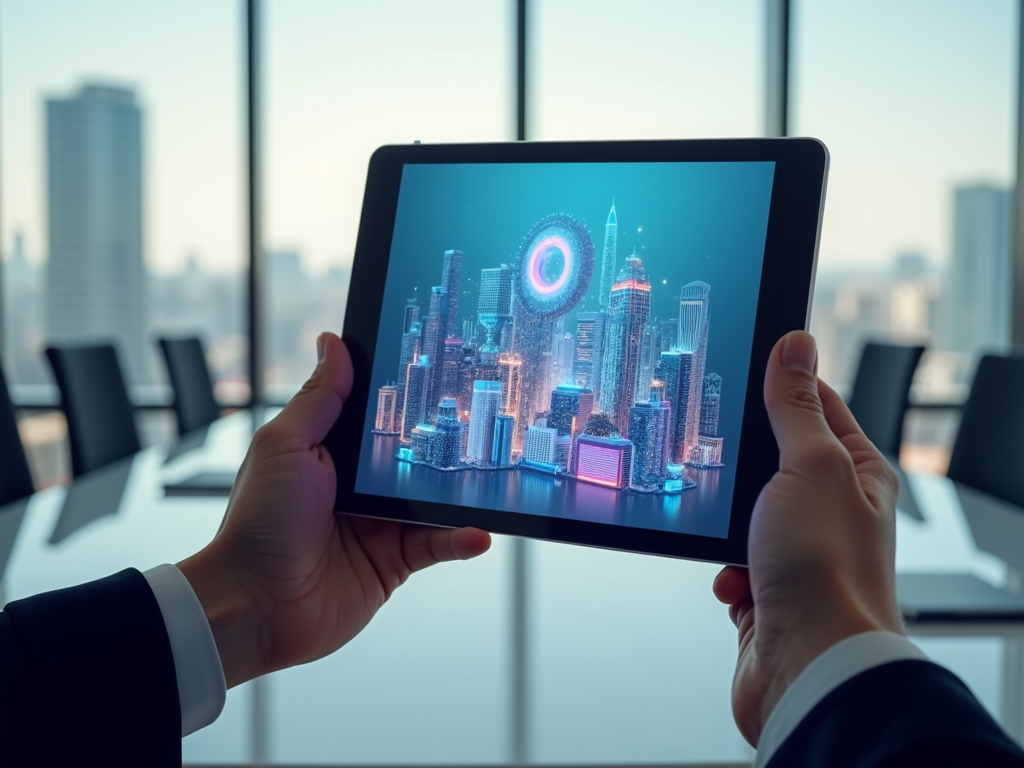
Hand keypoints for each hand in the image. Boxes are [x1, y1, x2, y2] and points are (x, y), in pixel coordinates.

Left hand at [178, 332, 490, 687]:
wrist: (254, 605)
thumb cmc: (257, 523)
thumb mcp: (287, 445)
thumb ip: (319, 398)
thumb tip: (333, 343)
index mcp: (331, 453)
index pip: (376, 416)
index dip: (404, 396)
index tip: (440, 371)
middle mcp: (357, 487)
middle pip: (412, 456)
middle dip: (444, 443)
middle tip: (481, 421)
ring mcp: (377, 525)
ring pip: (432, 500)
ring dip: (460, 492)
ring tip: (490, 477)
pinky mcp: (393, 563)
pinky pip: (436, 545)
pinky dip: (460, 539)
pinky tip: (477, 532)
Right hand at [713, 330, 903, 744]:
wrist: (809, 667)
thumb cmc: (827, 573)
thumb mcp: (810, 466)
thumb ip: (796, 407)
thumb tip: (794, 345)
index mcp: (857, 474)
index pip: (818, 407)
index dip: (782, 384)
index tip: (746, 361)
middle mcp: (831, 510)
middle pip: (773, 459)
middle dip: (741, 463)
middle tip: (716, 449)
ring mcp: (798, 552)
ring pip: (744, 513)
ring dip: (728, 524)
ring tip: (732, 530)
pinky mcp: (768, 589)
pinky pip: (731, 562)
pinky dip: (724, 569)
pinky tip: (735, 579)